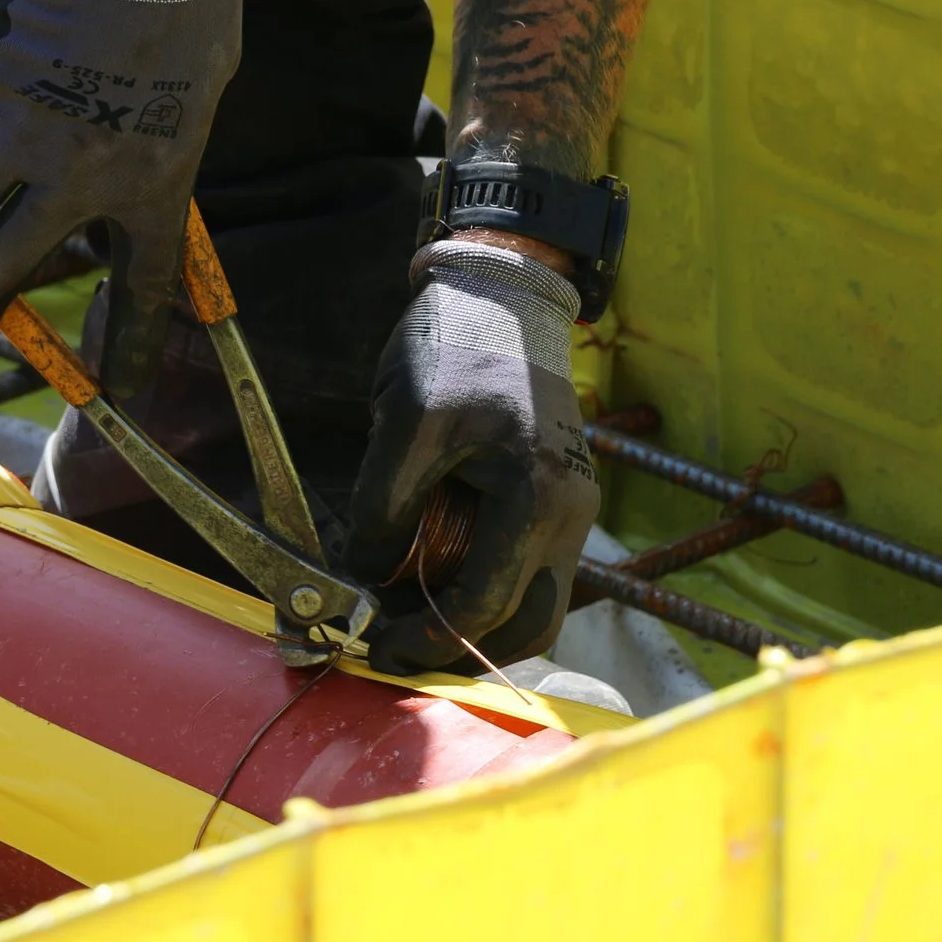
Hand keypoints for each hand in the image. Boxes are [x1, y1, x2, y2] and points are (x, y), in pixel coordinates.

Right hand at [0, 0, 239, 396]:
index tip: (115, 391)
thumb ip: (157, 150)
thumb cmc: (190, 4)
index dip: (128, 353)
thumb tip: (114, 193)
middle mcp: (79, 176)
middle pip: (5, 276)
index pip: (142, 294)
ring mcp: (18, 132)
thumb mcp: (197, 95)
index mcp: (154, 185)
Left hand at [341, 236, 600, 673]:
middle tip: (399, 651)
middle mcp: (571, 511)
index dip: (427, 639)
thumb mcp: (404, 424)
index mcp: (537, 494)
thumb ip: (385, 509)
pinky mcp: (561, 498)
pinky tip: (438, 579)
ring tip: (413, 620)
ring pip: (537, 603)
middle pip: (531, 625)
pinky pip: (532, 568)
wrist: (501, 290)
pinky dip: (490, 589)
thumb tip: (367, 580)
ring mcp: (574, 507)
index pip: (486, 603)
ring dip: (479, 625)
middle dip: (463, 650)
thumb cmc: (455, 344)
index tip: (376, 650)